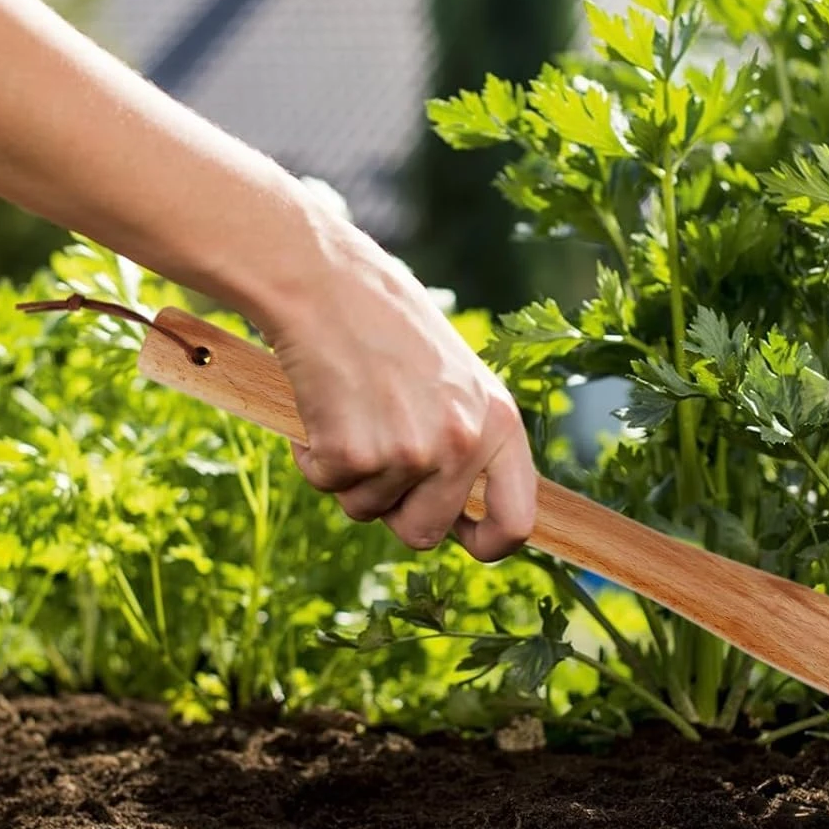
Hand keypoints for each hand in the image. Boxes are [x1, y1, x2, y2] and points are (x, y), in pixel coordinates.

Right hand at [260, 208, 535, 561]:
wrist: (328, 284)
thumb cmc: (388, 327)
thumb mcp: (457, 383)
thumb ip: (468, 444)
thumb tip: (462, 517)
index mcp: (500, 424)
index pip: (516, 521)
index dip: (487, 545)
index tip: (460, 538)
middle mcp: (463, 444)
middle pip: (424, 532)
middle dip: (392, 508)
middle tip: (374, 453)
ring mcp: (409, 452)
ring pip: (365, 509)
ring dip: (348, 473)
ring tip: (349, 409)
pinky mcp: (354, 453)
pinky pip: (325, 484)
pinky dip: (312, 456)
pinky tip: (322, 405)